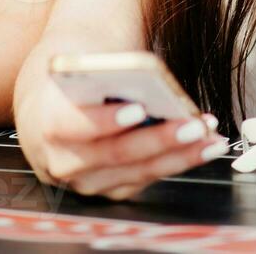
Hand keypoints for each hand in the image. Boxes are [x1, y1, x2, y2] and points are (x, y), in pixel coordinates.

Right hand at [15, 75, 227, 201]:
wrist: (45, 106)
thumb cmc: (71, 81)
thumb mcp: (77, 65)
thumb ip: (105, 74)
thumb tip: (149, 82)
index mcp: (46, 121)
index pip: (72, 125)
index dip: (105, 121)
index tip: (138, 109)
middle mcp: (61, 159)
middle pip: (114, 153)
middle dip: (158, 139)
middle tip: (192, 124)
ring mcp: (84, 180)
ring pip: (135, 172)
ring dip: (178, 156)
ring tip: (209, 137)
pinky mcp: (106, 189)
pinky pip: (145, 179)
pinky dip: (176, 162)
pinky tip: (202, 146)